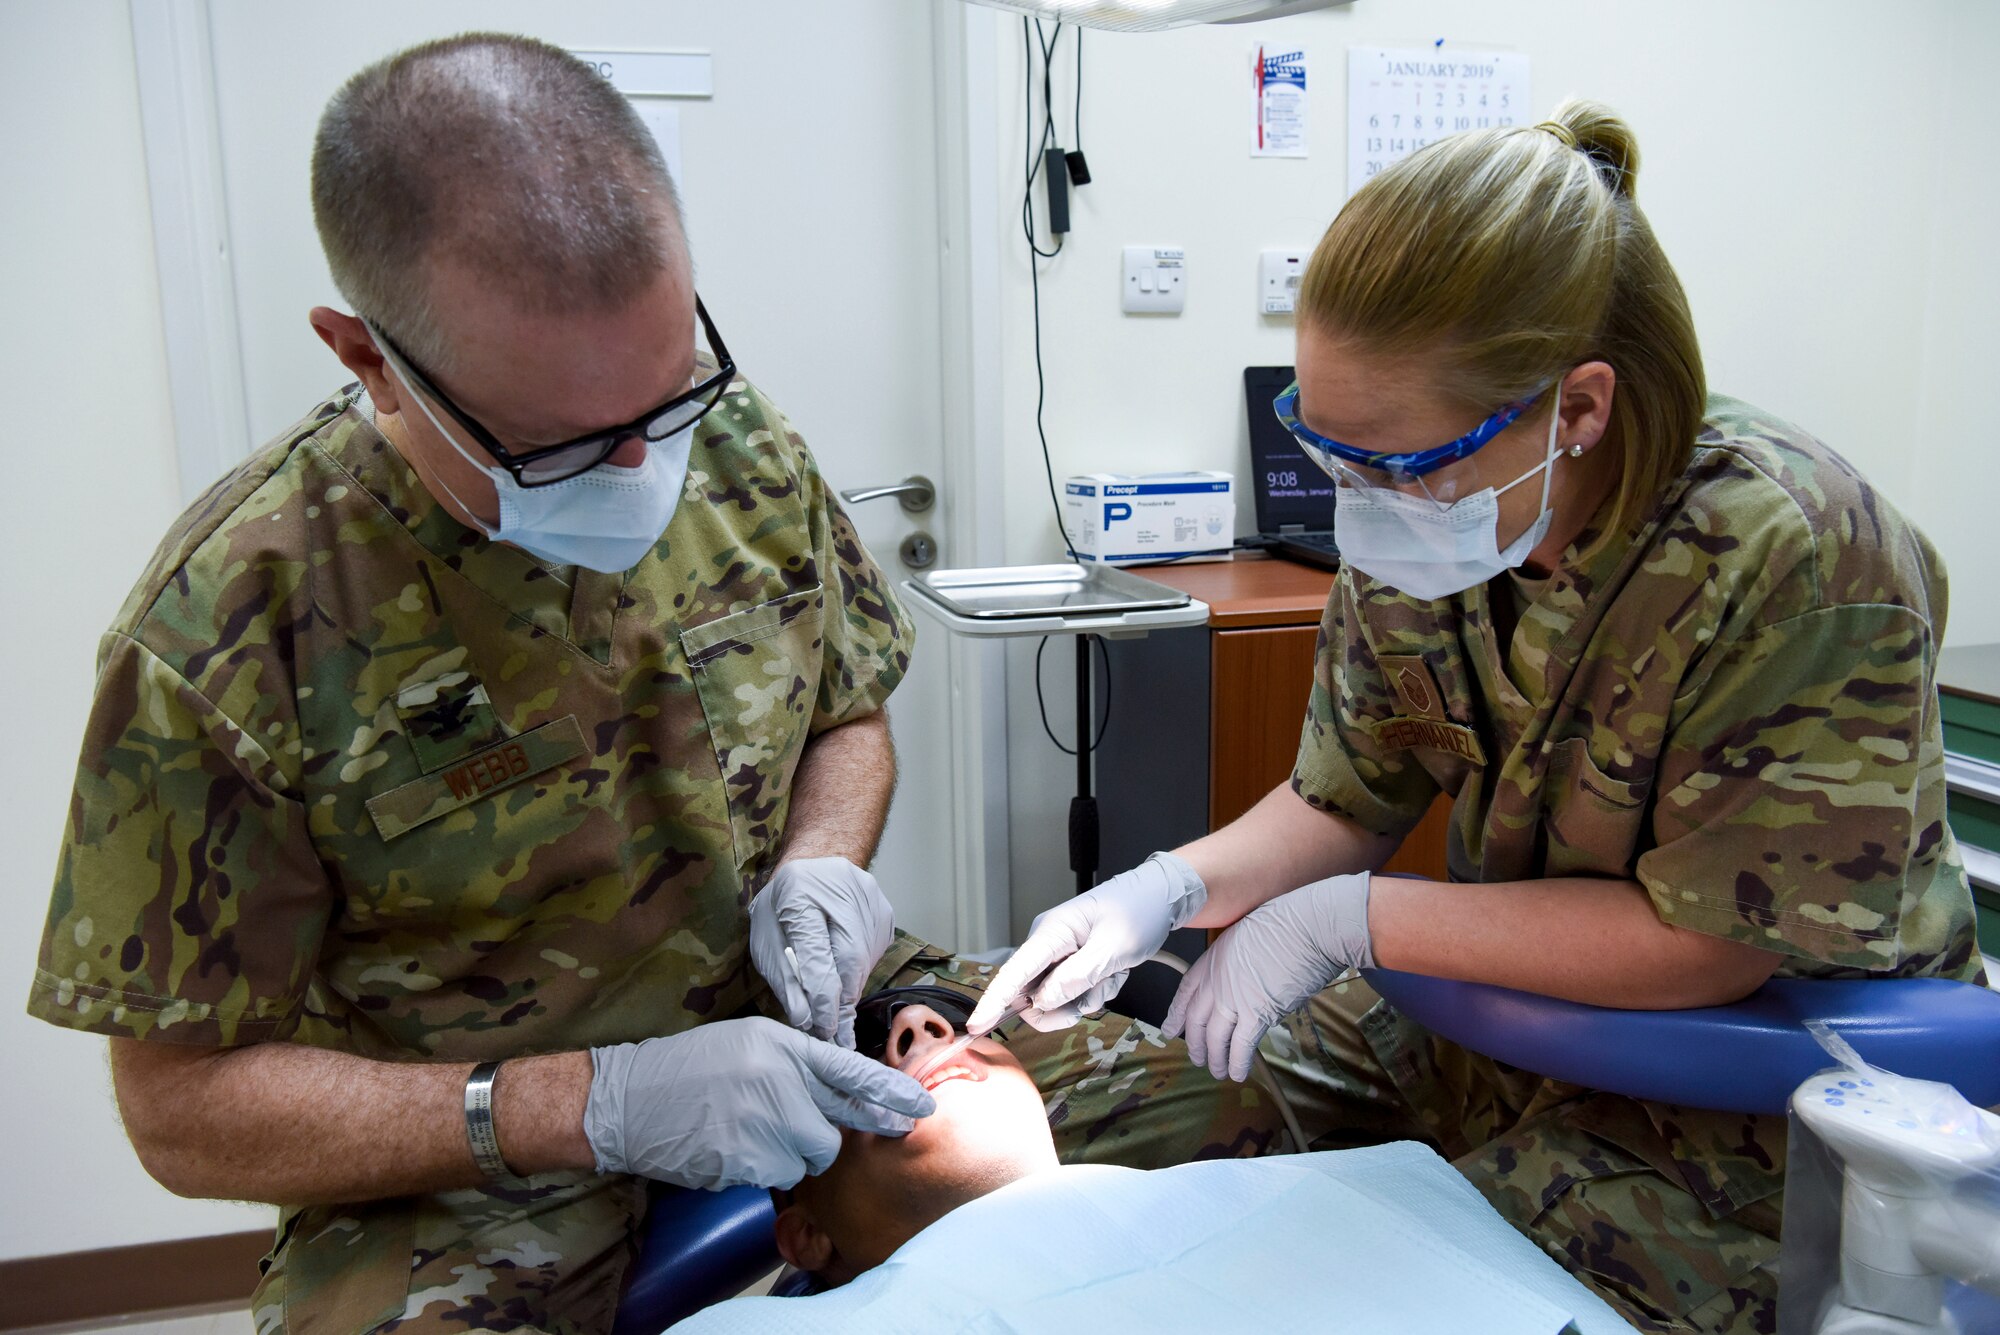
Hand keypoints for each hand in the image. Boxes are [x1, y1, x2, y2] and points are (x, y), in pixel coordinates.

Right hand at [584, 1017, 934, 1189]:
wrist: (627, 1098)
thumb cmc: (688, 1068)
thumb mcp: (749, 1044)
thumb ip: (796, 1063)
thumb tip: (838, 1095)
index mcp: (784, 1047)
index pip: (852, 1072)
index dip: (891, 1093)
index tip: (923, 1109)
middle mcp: (781, 1083)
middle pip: (833, 1133)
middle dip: (818, 1141)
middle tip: (790, 1132)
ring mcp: (763, 1124)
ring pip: (804, 1160)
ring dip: (782, 1157)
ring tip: (742, 1134)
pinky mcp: (744, 1160)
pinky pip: (771, 1177)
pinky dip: (753, 1169)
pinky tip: (724, 1148)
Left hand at [750, 856, 894, 1047]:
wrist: (813, 865)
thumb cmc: (783, 906)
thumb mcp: (767, 941)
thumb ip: (785, 980)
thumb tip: (806, 1019)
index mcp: (799, 893)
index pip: (816, 954)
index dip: (822, 996)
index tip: (824, 1029)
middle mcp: (840, 889)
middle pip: (849, 958)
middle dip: (842, 1001)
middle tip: (837, 1034)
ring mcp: (869, 898)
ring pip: (865, 959)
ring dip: (851, 989)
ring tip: (836, 1008)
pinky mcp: (885, 910)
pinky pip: (875, 953)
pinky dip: (859, 972)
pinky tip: (844, 974)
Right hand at [967, 852, 1206, 1034]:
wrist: (1162, 897)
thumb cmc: (1139, 911)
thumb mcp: (1114, 946)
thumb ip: (1078, 976)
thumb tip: (1043, 1000)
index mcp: (1051, 932)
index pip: (1014, 972)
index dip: (994, 1001)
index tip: (976, 1026)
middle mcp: (1048, 944)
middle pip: (1034, 994)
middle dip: (1064, 1006)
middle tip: (1097, 995)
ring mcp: (1060, 955)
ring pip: (1058, 998)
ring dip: (1088, 997)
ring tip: (1113, 974)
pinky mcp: (1073, 964)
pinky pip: (1075, 993)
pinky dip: (1096, 991)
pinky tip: (1115, 972)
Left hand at [1162, 872, 1373, 1081]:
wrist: (1309, 928)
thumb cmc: (1289, 924)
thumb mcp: (1248, 936)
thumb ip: (1238, 963)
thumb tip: (1247, 982)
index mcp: (1214, 957)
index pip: (1186, 991)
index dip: (1177, 1014)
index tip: (1171, 1029)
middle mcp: (1217, 980)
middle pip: (1197, 1020)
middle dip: (1196, 1043)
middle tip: (1197, 1057)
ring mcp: (1234, 999)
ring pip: (1216, 1038)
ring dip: (1215, 1059)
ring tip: (1217, 1071)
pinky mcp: (1257, 1014)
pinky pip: (1241, 1046)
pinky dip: (1238, 1063)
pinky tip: (1237, 1073)